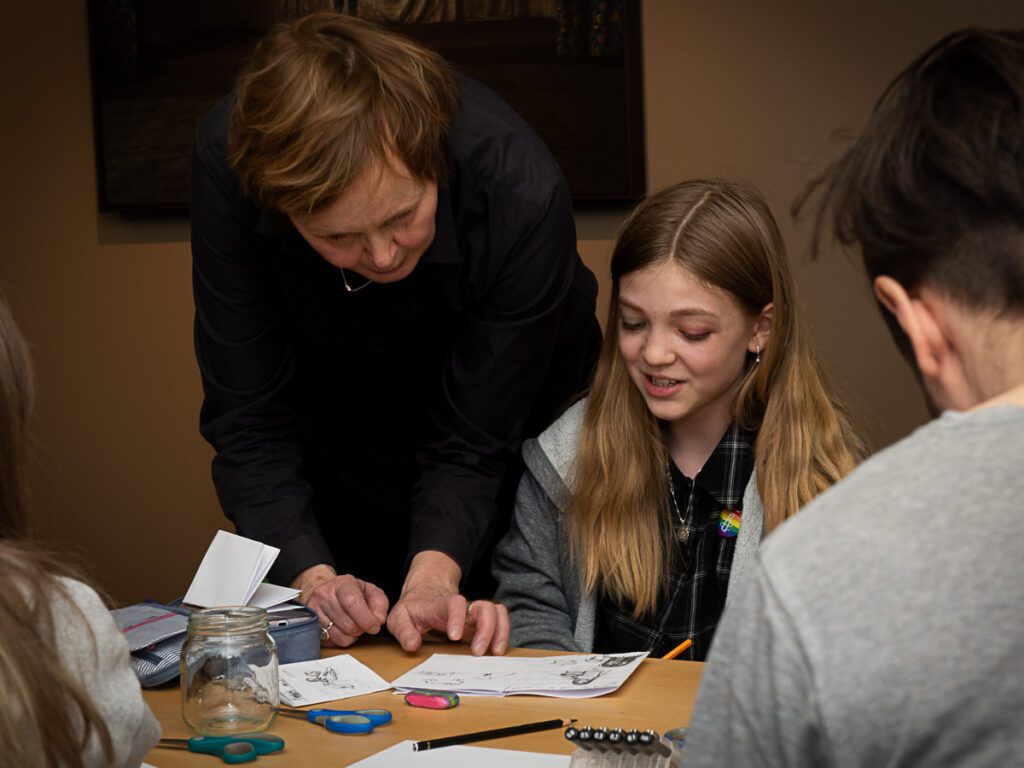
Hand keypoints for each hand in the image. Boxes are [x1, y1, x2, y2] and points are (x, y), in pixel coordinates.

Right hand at [291, 564, 388, 647]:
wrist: (327, 593)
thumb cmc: (351, 594)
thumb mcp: (371, 592)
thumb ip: (379, 604)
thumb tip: (378, 620)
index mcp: (342, 583)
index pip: (352, 602)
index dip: (366, 619)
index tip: (375, 626)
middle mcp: (324, 594)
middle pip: (348, 624)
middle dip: (361, 629)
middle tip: (362, 624)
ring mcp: (314, 610)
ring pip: (340, 636)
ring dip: (352, 636)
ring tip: (351, 624)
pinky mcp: (309, 625)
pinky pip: (331, 642)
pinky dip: (341, 640)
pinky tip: (342, 629)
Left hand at [386, 551, 509, 655]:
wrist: (426, 594)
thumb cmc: (413, 609)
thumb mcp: (400, 618)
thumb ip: (404, 631)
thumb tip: (413, 645)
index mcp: (441, 605)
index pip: (454, 604)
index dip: (457, 618)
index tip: (454, 636)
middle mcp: (462, 607)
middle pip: (484, 607)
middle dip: (486, 629)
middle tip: (478, 653)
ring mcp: (473, 613)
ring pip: (497, 611)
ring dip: (500, 631)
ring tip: (495, 652)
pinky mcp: (481, 621)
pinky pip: (500, 619)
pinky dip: (504, 633)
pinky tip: (497, 649)